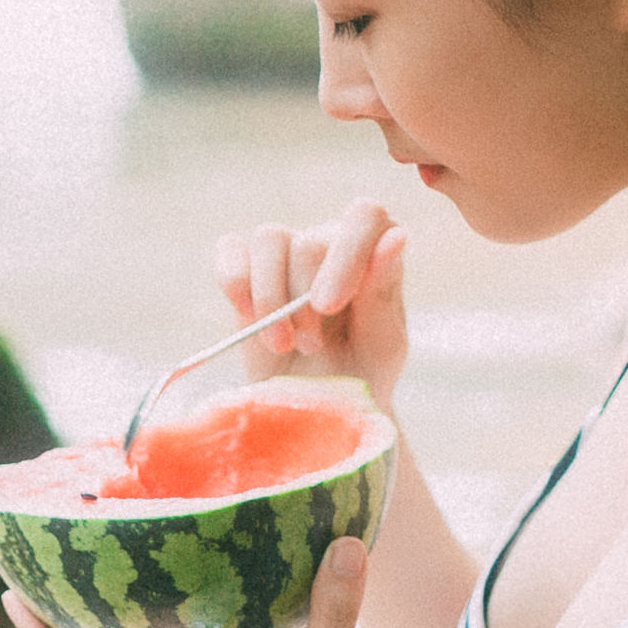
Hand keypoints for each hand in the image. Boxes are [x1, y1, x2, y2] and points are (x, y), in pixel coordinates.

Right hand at [218, 202, 408, 405]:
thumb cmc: (356, 377)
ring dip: (270, 298)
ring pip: (269, 239)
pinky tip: (248, 318)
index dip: (346, 254)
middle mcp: (331, 243)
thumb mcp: (379, 345)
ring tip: (281, 344)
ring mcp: (287, 252)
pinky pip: (231, 249)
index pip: (365, 216)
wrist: (310, 411)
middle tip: (312, 347)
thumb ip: (382, 292)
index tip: (329, 306)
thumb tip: (396, 235)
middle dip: (303, 303)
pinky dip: (235, 282)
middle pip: (309, 241)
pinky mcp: (246, 267)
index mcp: (375, 254)